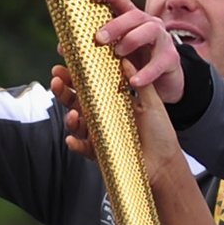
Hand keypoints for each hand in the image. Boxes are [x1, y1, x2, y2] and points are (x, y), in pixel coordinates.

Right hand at [53, 65, 186, 188]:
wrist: (165, 163)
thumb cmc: (161, 133)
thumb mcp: (153, 104)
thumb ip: (140, 83)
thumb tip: (126, 61)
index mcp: (113, 102)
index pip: (91, 85)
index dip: (77, 75)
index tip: (67, 62)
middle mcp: (103, 117)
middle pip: (77, 102)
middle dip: (64, 91)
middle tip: (57, 80)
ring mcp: (100, 134)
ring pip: (76, 124)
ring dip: (69, 117)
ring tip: (73, 114)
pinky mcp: (99, 152)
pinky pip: (82, 147)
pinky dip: (75, 144)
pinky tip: (72, 139)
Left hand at [92, 0, 184, 102]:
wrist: (164, 83)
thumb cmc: (136, 63)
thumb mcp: (115, 53)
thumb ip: (95, 48)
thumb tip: (62, 47)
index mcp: (133, 21)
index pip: (122, 3)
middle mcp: (149, 25)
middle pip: (134, 15)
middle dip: (115, 24)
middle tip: (99, 38)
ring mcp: (162, 40)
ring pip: (149, 31)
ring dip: (131, 40)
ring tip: (118, 54)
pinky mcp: (171, 59)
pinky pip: (159, 62)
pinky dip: (146, 72)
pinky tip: (134, 81)